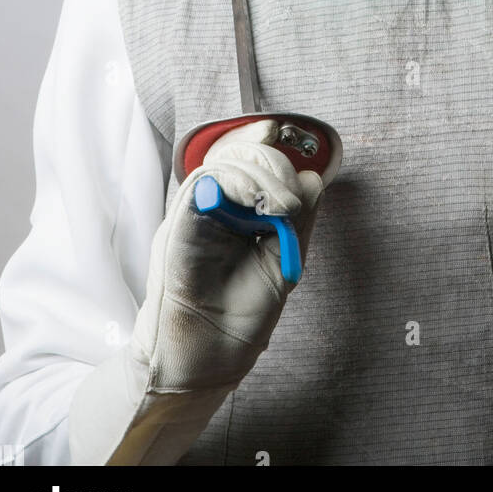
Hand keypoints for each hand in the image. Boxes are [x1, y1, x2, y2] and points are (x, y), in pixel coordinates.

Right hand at [129, 118, 323, 393]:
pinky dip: (229, 184)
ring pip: (220, 165)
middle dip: (272, 165)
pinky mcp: (178, 229)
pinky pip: (200, 190)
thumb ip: (297, 222)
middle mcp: (214, 207)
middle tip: (292, 202)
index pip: (247, 159)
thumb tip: (314, 178)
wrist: (211, 359)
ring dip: (257, 174)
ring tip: (280, 207)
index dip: (262, 140)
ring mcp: (194, 216)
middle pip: (237, 156)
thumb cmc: (241, 315)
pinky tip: (253, 199)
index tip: (282, 132)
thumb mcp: (282, 262)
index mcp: (237, 211)